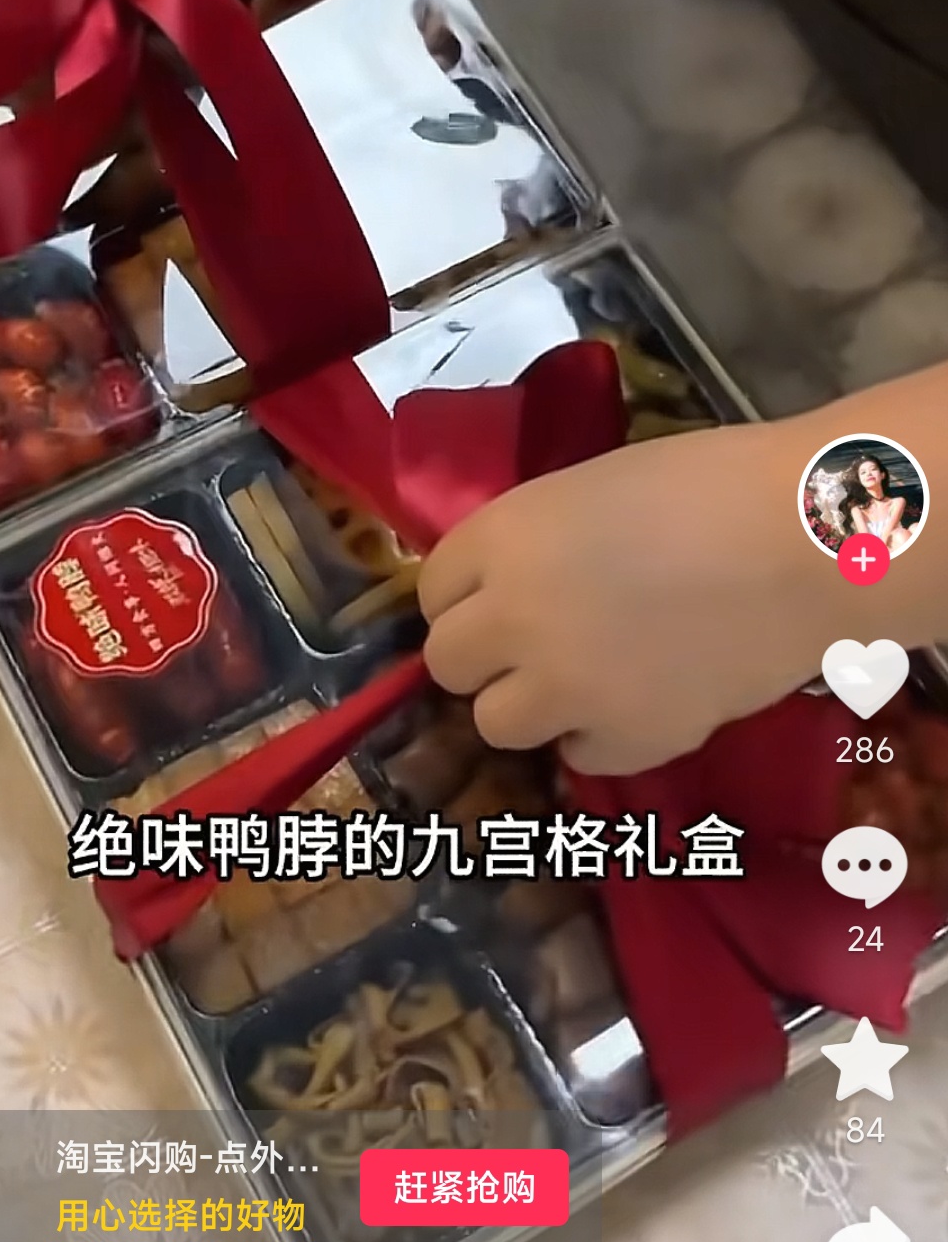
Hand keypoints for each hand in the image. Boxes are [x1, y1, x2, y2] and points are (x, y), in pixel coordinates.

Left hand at [418, 419, 830, 774]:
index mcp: (503, 539)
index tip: (503, 598)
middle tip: (539, 645)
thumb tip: (506, 587)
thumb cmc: (712, 485)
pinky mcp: (624, 741)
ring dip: (532, 705)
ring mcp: (565, 689)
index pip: (433, 591)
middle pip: (449, 663)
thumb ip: (534, 542)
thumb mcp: (591, 489)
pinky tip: (645, 700)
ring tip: (588, 680)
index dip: (470, 597)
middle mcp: (514, 619)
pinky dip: (602, 736)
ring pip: (497, 723)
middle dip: (487, 657)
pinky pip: (579, 755)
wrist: (808, 542)